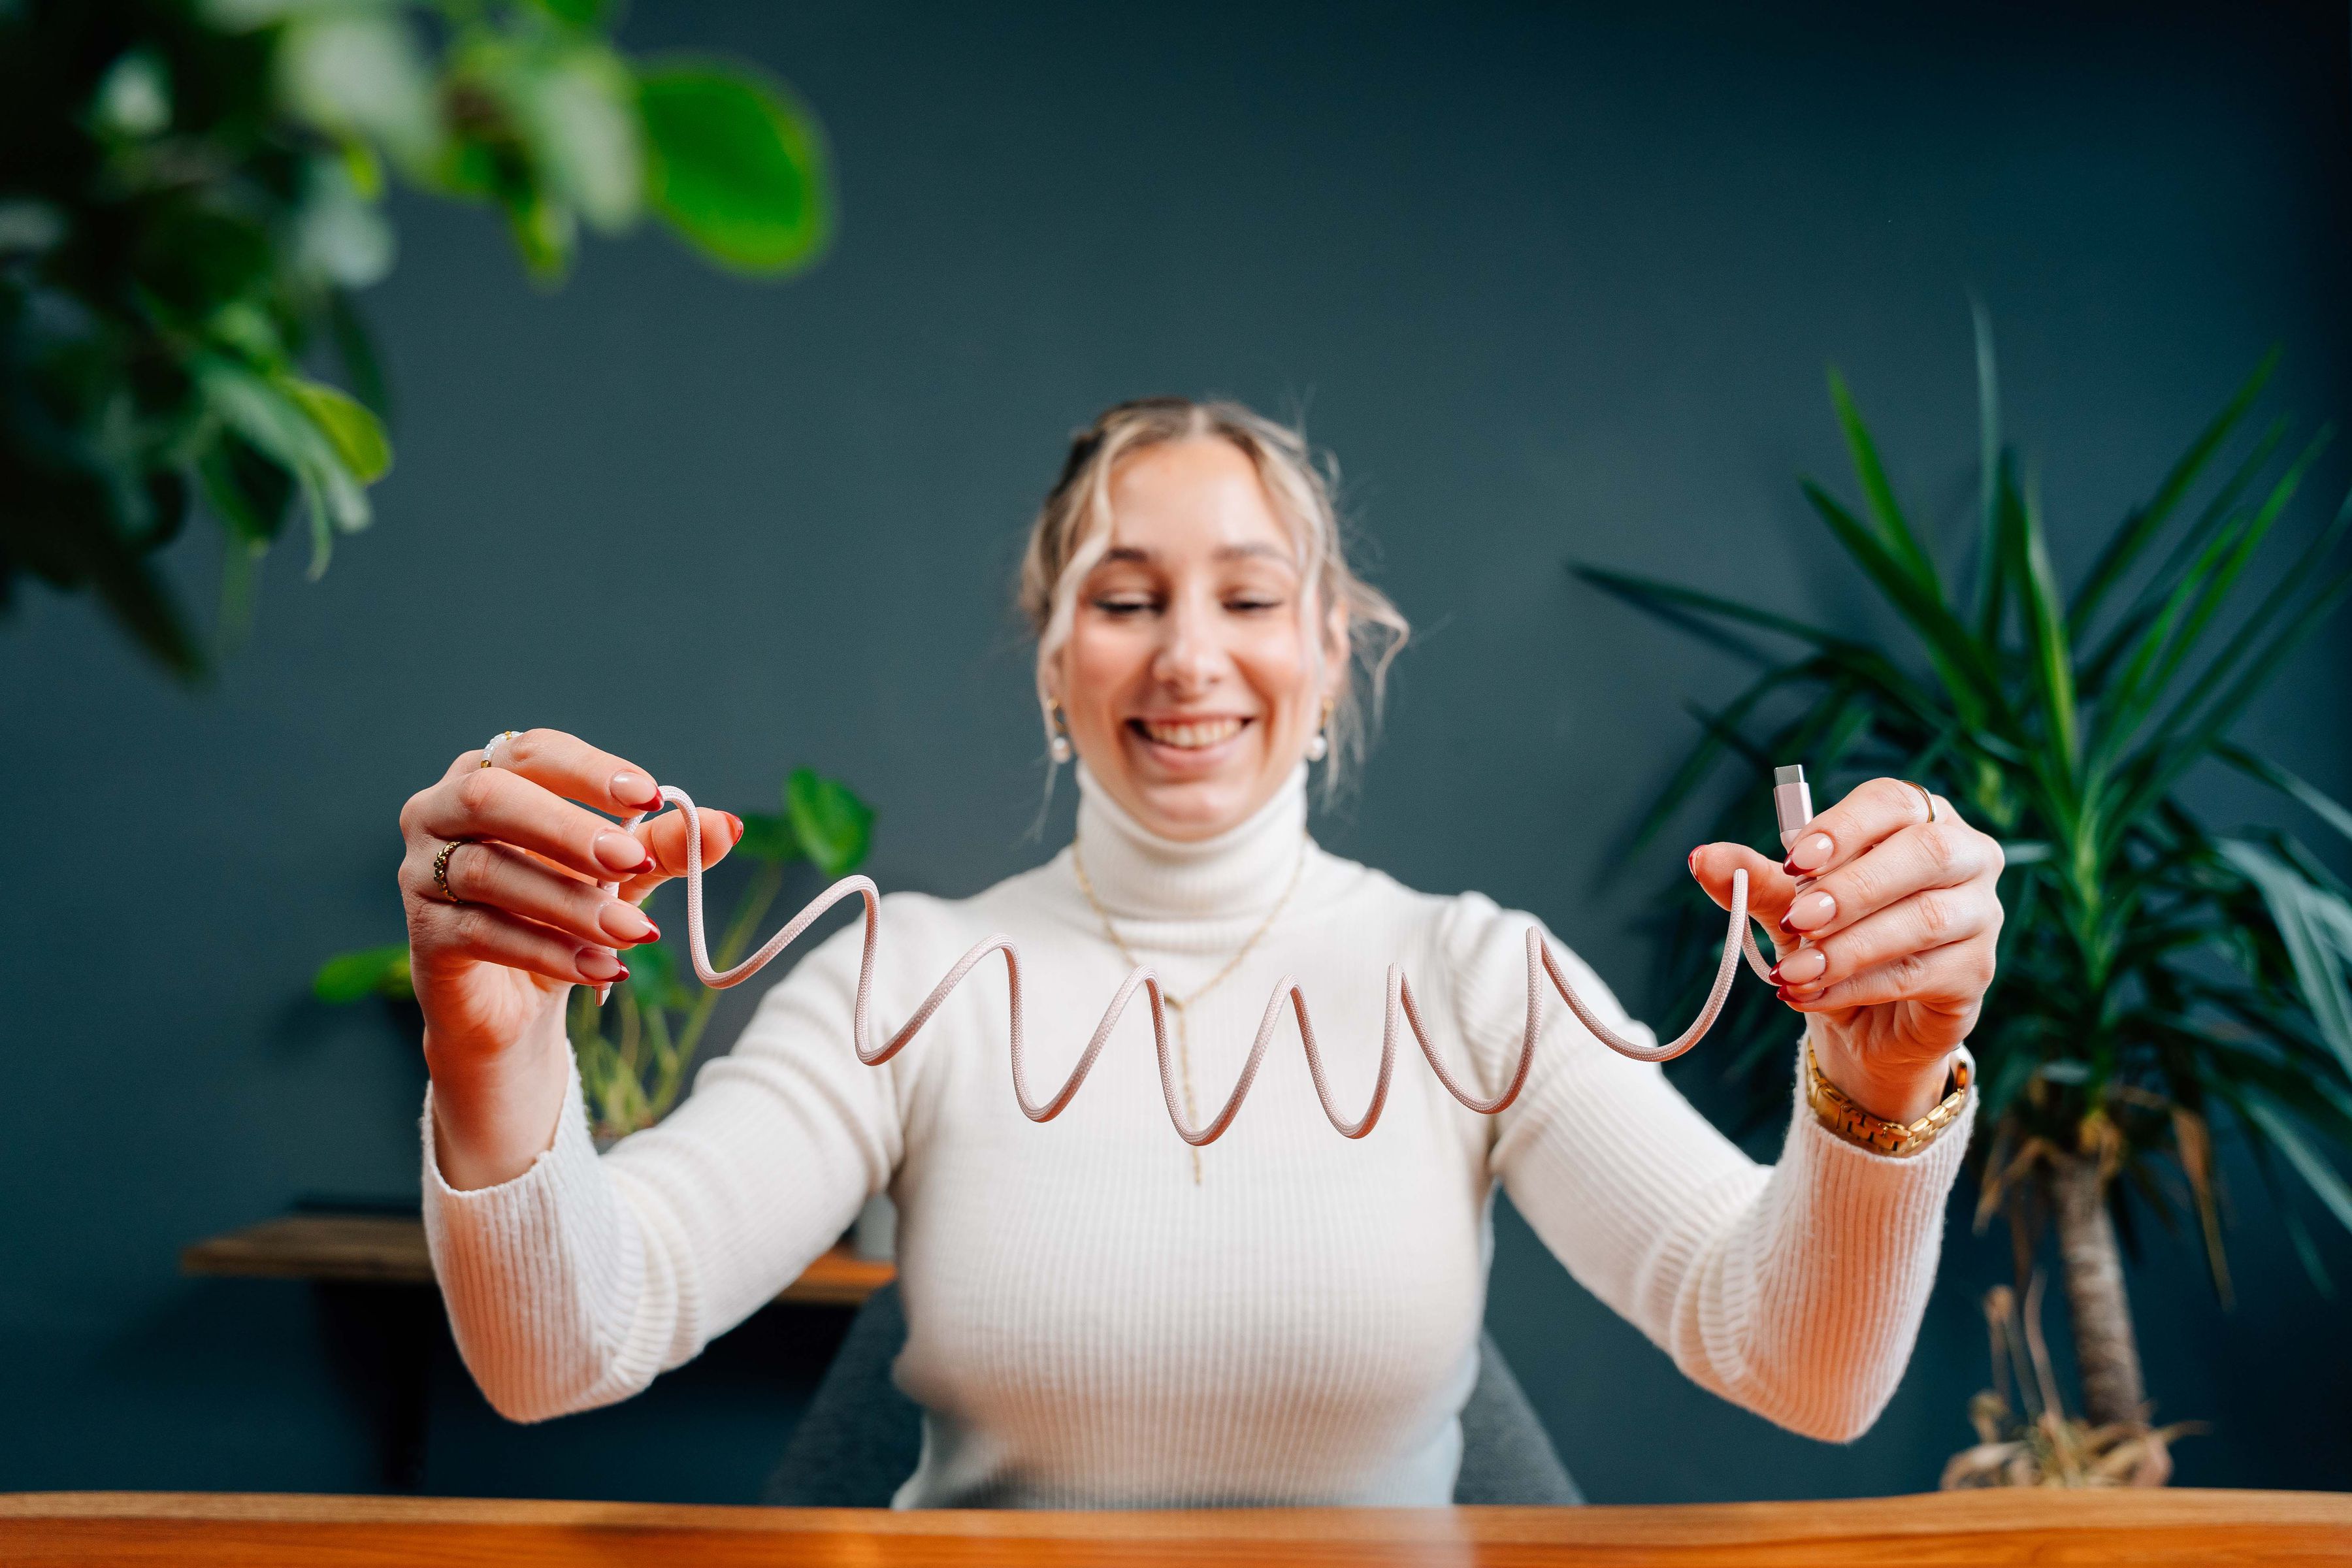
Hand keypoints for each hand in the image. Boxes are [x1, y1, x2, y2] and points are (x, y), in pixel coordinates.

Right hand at [396, 729, 742, 1184]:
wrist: (513, 1004)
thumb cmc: (562, 913)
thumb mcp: (619, 875)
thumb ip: (662, 846)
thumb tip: (731, 826)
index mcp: (488, 774)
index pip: (535, 753)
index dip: (589, 770)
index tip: (651, 797)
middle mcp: (440, 810)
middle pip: (492, 798)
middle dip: (568, 828)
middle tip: (634, 860)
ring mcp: (421, 872)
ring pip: (489, 871)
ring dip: (571, 902)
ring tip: (635, 930)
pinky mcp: (425, 934)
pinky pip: (484, 933)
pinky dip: (550, 951)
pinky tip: (605, 969)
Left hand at [1688, 778, 2002, 1122]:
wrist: (1866, 1021)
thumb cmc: (1833, 938)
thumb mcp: (1789, 907)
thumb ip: (1755, 880)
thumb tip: (1701, 858)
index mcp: (1920, 818)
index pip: (1893, 801)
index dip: (1844, 827)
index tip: (1794, 861)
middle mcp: (1965, 856)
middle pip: (1925, 852)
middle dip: (1853, 887)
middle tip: (1797, 920)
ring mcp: (1981, 915)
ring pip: (1923, 920)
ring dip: (1849, 947)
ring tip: (1791, 971)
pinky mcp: (1976, 972)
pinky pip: (1919, 974)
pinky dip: (1857, 985)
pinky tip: (1810, 995)